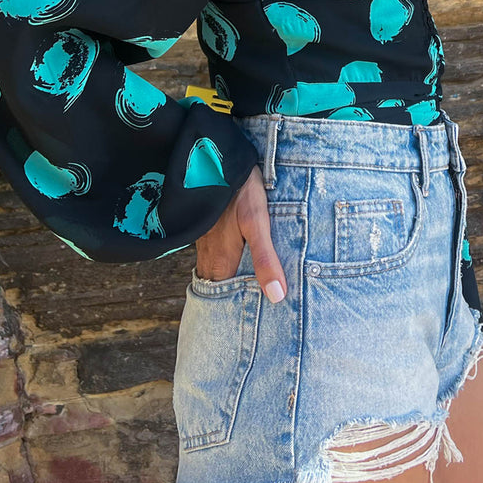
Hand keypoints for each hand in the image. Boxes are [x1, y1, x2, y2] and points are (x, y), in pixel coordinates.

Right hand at [195, 165, 286, 302]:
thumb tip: (277, 297)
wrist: (217, 156)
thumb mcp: (257, 221)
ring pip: (215, 270)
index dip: (236, 312)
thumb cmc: (240, 189)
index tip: (250, 326)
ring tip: (249, 291)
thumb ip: (265, 258)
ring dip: (229, 281)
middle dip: (232, 300)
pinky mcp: (208, 226)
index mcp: (221, 259)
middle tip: (252, 313)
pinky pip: (214, 254)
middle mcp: (209, 254)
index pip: (224, 299)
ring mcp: (205, 240)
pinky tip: (239, 259)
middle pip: (219, 287)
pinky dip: (226, 263)